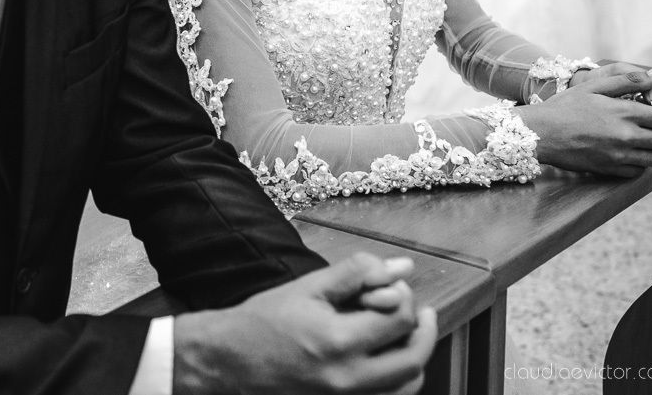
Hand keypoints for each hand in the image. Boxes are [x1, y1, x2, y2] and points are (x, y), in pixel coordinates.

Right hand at [174, 253, 436, 393]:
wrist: (229, 361)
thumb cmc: (263, 322)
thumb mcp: (308, 288)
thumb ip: (357, 273)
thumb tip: (401, 267)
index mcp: (338, 342)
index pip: (400, 319)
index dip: (402, 297)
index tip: (386, 287)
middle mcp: (348, 379)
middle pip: (413, 358)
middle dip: (422, 329)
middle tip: (417, 311)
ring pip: (407, 386)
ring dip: (413, 356)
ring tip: (401, 333)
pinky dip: (397, 380)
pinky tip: (385, 358)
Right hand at [524, 66, 651, 176]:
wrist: (538, 133)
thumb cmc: (564, 107)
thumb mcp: (594, 86)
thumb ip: (630, 79)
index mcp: (625, 113)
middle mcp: (626, 136)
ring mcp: (618, 155)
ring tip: (643, 140)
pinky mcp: (609, 169)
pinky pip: (637, 171)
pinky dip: (638, 163)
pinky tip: (627, 151)